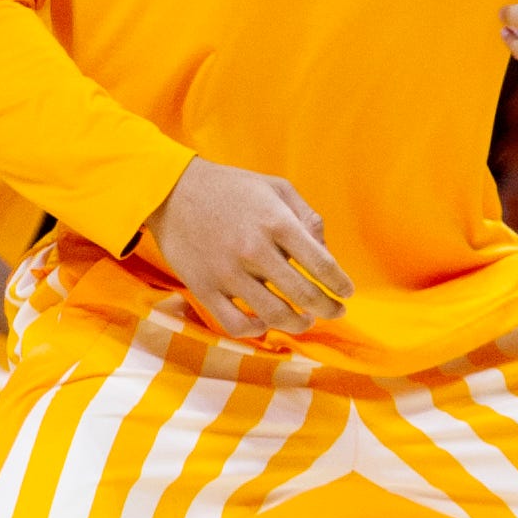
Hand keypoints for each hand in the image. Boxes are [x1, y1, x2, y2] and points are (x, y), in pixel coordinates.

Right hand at [149, 157, 352, 338]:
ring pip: (274, 315)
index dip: (340, 284)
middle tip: (335, 312)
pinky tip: (264, 323)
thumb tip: (326, 252)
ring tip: (304, 321)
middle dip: (328, 309)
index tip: (346, 292)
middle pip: (305, 295)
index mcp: (277, 222)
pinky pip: (235, 323)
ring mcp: (227, 272)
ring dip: (298, 323)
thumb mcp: (276, 187)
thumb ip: (307, 216)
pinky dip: (256, 330)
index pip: (323, 265)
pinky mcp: (203, 287)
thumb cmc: (230, 187)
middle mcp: (255, 250)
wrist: (171, 190)